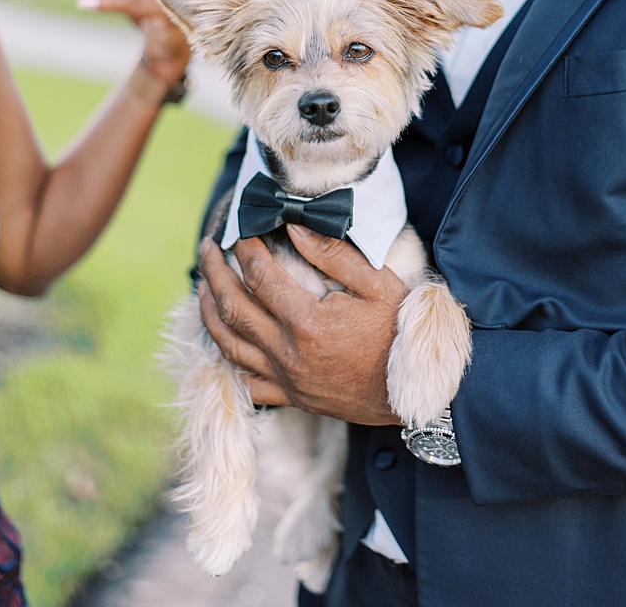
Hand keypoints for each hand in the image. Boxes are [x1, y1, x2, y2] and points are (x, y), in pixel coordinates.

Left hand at [196, 226, 406, 425]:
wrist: (423, 394)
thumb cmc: (403, 335)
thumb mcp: (378, 285)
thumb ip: (333, 254)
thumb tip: (294, 228)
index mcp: (306, 322)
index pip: (259, 276)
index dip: (246, 248)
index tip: (242, 230)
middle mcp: (287, 353)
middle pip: (232, 307)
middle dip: (213, 273)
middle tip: (207, 248)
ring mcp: (286, 379)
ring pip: (229, 344)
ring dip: (209, 313)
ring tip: (202, 287)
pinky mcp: (291, 398)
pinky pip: (246, 383)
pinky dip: (229, 360)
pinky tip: (224, 340)